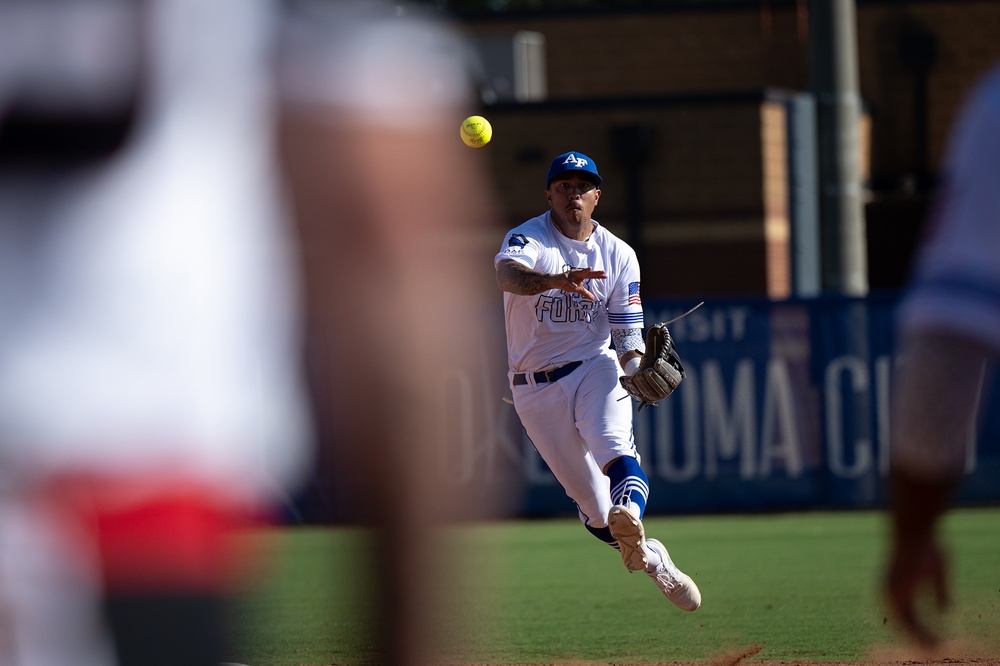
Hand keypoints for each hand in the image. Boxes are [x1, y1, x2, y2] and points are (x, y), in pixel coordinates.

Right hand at [558, 267, 605, 300]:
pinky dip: (571, 284)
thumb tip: (593, 298)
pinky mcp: (565, 278)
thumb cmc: (567, 284)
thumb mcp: (578, 290)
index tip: (606, 276)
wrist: (555, 282)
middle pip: (588, 273)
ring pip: (579, 273)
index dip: (598, 276)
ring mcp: (571, 275)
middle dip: (595, 272)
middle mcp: (578, 273)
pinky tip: (574, 286)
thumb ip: (586, 293)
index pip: (591, 276)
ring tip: (590, 268)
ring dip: (584, 271)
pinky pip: (569, 281)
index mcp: (581, 276)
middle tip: (603, 271)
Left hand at [886, 532, 948, 647]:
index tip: (934, 639)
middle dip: (919, 637)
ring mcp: (890, 591)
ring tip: (935, 649)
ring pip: (904, 624)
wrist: (913, 530)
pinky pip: (906, 619)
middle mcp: (888, 591)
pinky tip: (931, 639)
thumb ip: (939, 591)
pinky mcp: (895, 591)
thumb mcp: (937, 571)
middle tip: (934, 649)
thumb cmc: (926, 546)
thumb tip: (945, 611)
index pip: (907, 615)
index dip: (920, 628)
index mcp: (895, 587)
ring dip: (920, 638)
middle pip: (904, 622)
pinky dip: (918, 631)